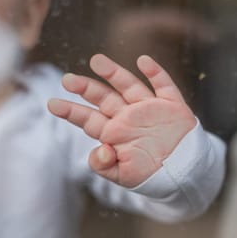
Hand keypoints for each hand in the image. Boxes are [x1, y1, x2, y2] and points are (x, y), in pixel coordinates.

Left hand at [48, 54, 196, 187]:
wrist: (185, 173)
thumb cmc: (152, 176)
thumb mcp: (125, 176)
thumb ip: (105, 165)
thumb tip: (98, 150)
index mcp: (115, 133)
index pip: (89, 120)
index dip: (71, 111)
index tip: (52, 104)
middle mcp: (129, 117)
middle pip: (104, 98)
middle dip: (87, 89)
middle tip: (68, 80)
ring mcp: (149, 108)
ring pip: (129, 86)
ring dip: (114, 74)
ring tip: (97, 61)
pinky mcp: (171, 105)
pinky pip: (163, 85)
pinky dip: (155, 73)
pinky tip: (143, 61)